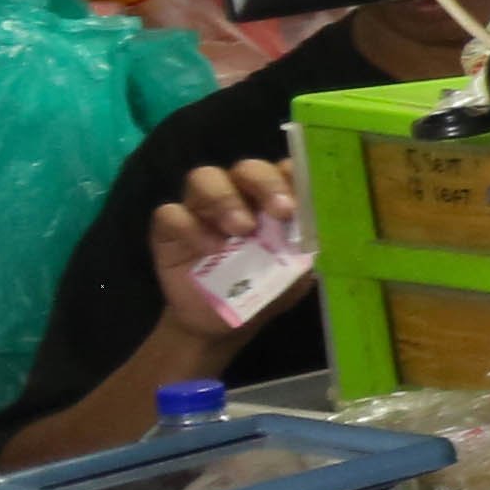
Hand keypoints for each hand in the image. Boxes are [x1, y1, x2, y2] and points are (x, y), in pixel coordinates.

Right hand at [147, 158, 303, 339]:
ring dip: (225, 198)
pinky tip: (210, 249)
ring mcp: (201, 208)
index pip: (283, 171)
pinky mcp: (168, 229)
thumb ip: (305, 250)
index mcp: (271, 200)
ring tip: (242, 229)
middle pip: (246, 167)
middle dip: (265, 182)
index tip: (302, 200)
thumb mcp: (294, 274)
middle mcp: (237, 195)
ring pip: (204, 177)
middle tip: (280, 211)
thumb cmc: (265, 288)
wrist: (224, 323)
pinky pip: (170, 213)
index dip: (292, 177)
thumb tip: (320, 231)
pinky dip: (190, 227)